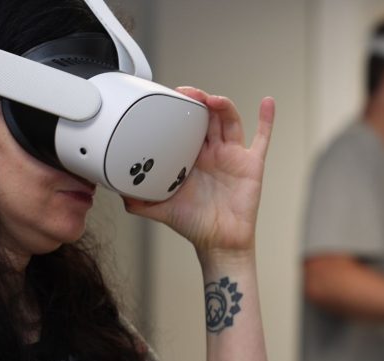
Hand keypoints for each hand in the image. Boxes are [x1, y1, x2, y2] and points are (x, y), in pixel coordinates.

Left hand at [123, 87, 275, 257]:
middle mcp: (212, 152)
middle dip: (199, 100)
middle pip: (207, 116)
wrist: (218, 242)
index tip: (171, 97)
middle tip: (188, 94)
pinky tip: (267, 103)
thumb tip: (116, 192)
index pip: (186, 124)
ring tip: (213, 100)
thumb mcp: (160, 209)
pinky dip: (266, 119)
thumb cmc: (193, 224)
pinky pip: (262, 137)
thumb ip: (138, 200)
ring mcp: (233, 155)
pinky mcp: (251, 164)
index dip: (181, 108)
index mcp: (191, 157)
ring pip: (229, 120)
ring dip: (223, 106)